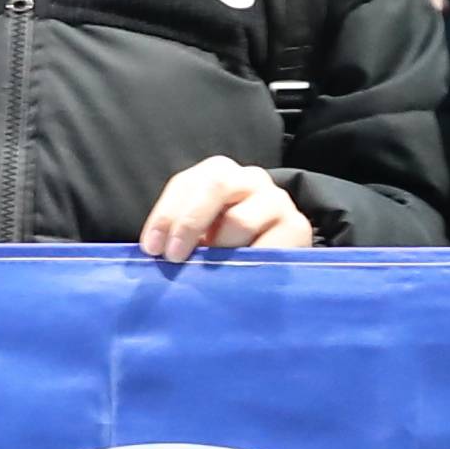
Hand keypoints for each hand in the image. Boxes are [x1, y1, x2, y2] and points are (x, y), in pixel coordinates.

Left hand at [140, 156, 316, 261]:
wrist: (279, 252)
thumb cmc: (228, 244)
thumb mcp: (201, 233)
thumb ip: (181, 235)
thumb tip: (155, 253)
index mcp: (218, 173)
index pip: (186, 184)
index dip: (165, 215)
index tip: (152, 248)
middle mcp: (249, 178)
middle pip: (215, 186)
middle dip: (189, 222)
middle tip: (175, 256)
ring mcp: (276, 200)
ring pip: (240, 219)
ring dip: (221, 248)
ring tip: (217, 267)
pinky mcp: (297, 226)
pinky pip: (266, 246)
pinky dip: (248, 262)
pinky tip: (241, 275)